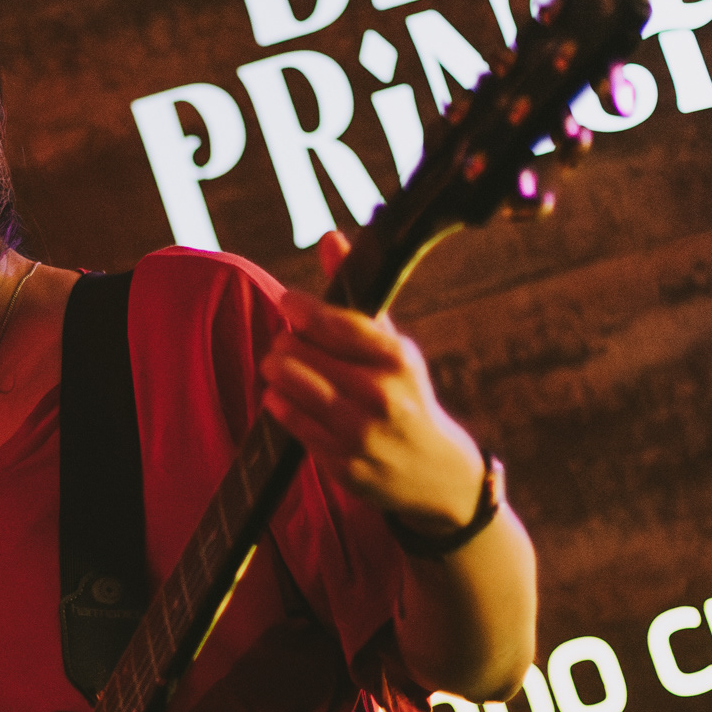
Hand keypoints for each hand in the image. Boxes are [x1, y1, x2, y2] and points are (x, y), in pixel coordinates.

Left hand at [260, 232, 483, 530]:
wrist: (434, 473)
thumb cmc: (405, 395)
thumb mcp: (393, 346)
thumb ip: (357, 296)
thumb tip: (329, 238)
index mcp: (397, 358)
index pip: (335, 323)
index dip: (302, 309)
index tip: (288, 303)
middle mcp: (381, 395)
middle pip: (299, 353)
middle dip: (286, 344)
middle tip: (287, 344)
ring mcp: (360, 433)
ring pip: (287, 388)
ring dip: (277, 374)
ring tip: (281, 369)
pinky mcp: (343, 464)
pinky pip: (291, 424)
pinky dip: (279, 405)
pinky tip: (283, 398)